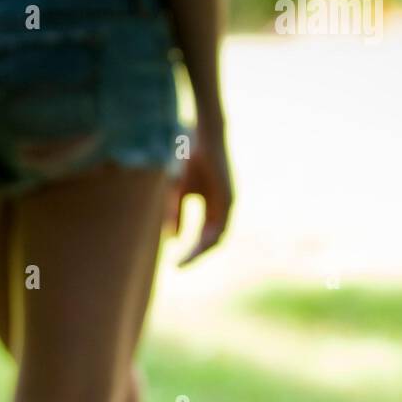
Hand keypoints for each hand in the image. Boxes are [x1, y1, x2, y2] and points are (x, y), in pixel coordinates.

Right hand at [165, 130, 232, 265]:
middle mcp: (223, 207)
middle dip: (195, 255)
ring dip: (200, 251)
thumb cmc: (189, 158)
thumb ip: (176, 213)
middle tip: (179, 266)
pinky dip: (206, 238)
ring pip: (217, 237)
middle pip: (212, 240)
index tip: (175, 264)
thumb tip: (173, 239)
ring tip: (184, 260)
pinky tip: (195, 245)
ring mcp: (228, 203)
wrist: (203, 135)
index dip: (190, 250)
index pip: (204, 236)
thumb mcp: (177, 191)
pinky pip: (220, 226)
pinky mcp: (228, 199)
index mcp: (213, 206)